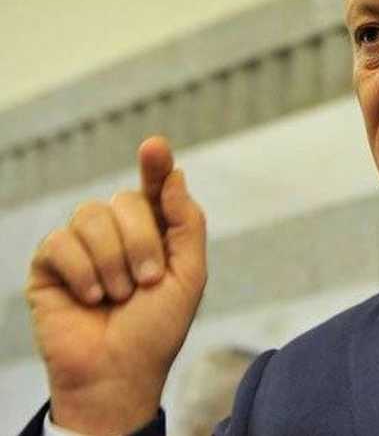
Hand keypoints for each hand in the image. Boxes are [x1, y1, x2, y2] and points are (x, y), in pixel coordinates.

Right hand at [26, 136, 206, 433]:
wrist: (119, 372)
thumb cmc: (157, 328)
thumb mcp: (188, 275)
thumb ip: (186, 223)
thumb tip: (176, 174)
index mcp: (154, 232)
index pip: (153, 187)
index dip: (155, 165)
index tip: (154, 146)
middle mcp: (117, 232)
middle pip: (125, 201)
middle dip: (141, 243)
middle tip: (146, 282)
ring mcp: (82, 245)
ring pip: (91, 215)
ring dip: (112, 260)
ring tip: (119, 295)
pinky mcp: (50, 263)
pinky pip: (61, 241)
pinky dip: (82, 271)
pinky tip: (91, 298)